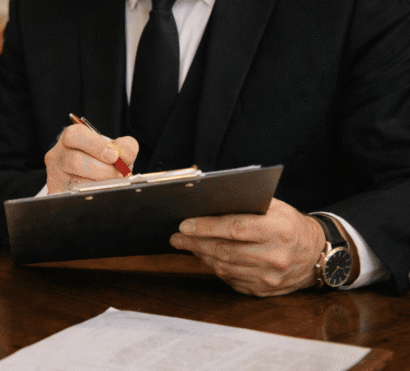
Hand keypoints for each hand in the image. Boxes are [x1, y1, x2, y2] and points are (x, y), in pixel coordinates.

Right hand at [44, 124, 137, 192]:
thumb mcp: (114, 147)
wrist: (88, 174)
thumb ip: (124, 147)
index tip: (114, 156)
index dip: (96, 146)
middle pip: (75, 161)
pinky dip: (93, 195)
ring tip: (113, 184)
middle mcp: (58, 155)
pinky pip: (74, 196)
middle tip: (119, 174)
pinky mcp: (56, 192)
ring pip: (75, 182)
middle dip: (103, 170)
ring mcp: (55, 175)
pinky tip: (102, 191)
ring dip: (100, 185)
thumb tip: (124, 156)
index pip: (75, 135)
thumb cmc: (100, 158)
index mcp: (70, 137)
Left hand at [169, 198, 325, 296]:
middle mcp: (275, 256)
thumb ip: (246, 205)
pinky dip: (216, 268)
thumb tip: (207, 204)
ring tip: (187, 245)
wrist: (317, 254)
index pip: (234, 229)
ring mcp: (270, 278)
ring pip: (224, 267)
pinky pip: (231, 280)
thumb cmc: (290, 224)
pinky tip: (207, 257)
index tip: (184, 225)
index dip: (205, 227)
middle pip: (224, 250)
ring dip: (201, 256)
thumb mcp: (275, 207)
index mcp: (278, 230)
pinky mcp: (264, 291)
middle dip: (195, 243)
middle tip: (177, 237)